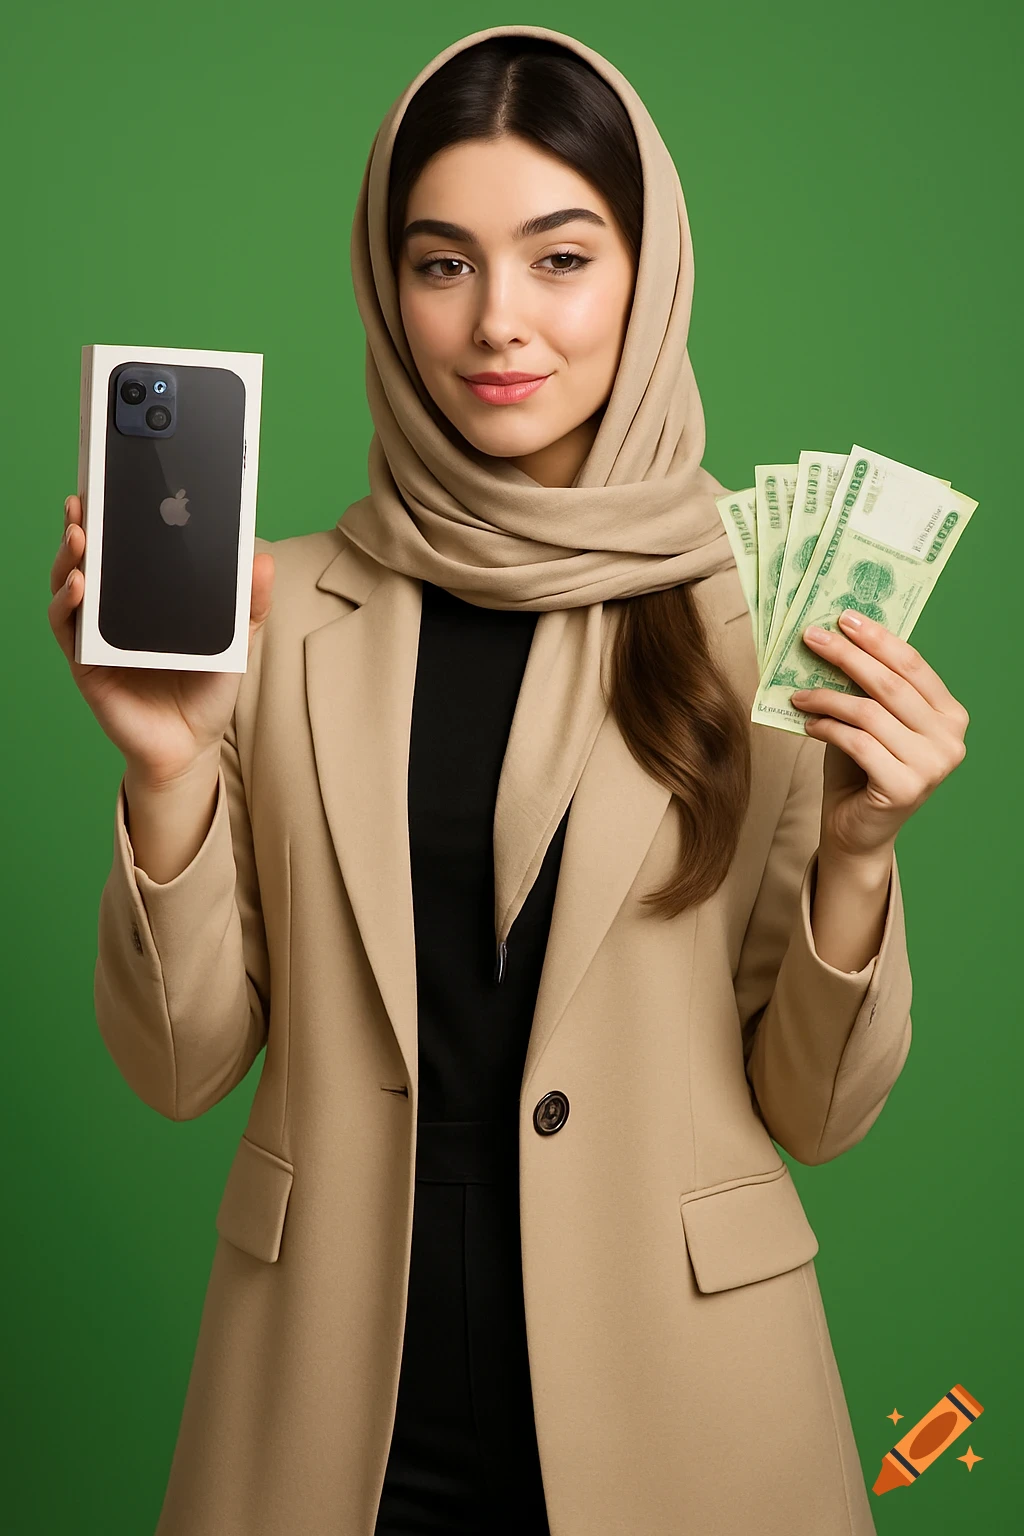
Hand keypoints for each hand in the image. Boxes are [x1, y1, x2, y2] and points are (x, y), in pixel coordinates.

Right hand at [49, 494, 274, 783]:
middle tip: (87, 497)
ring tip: (79, 532)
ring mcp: (95, 633)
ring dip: (70, 556)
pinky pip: (66, 627)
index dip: (118, 515)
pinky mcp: (84, 662)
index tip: (118, 481)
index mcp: (148, 596)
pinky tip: (79, 585)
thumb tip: (263, 559)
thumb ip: (249, 604)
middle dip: (85, 523)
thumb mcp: (236, 641)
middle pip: (92, 556)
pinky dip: (67, 603)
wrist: (190, 745)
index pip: (128, 547)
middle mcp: (115, 609)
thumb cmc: (206, 689)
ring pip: (70, 583)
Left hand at [789, 608, 968, 861]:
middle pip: (890, 684)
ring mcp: (932, 765)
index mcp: (950, 714)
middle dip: (846, 655)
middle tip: (812, 637)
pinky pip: (858, 743)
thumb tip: (837, 635)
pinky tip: (809, 725)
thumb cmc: (862, 768)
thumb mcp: (870, 720)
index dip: (877, 638)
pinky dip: (827, 728)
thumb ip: (868, 687)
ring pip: (870, 713)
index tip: (843, 617)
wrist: (858, 830)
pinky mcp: (906, 787)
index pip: (913, 665)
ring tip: (799, 695)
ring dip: (827, 697)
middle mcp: (950, 738)